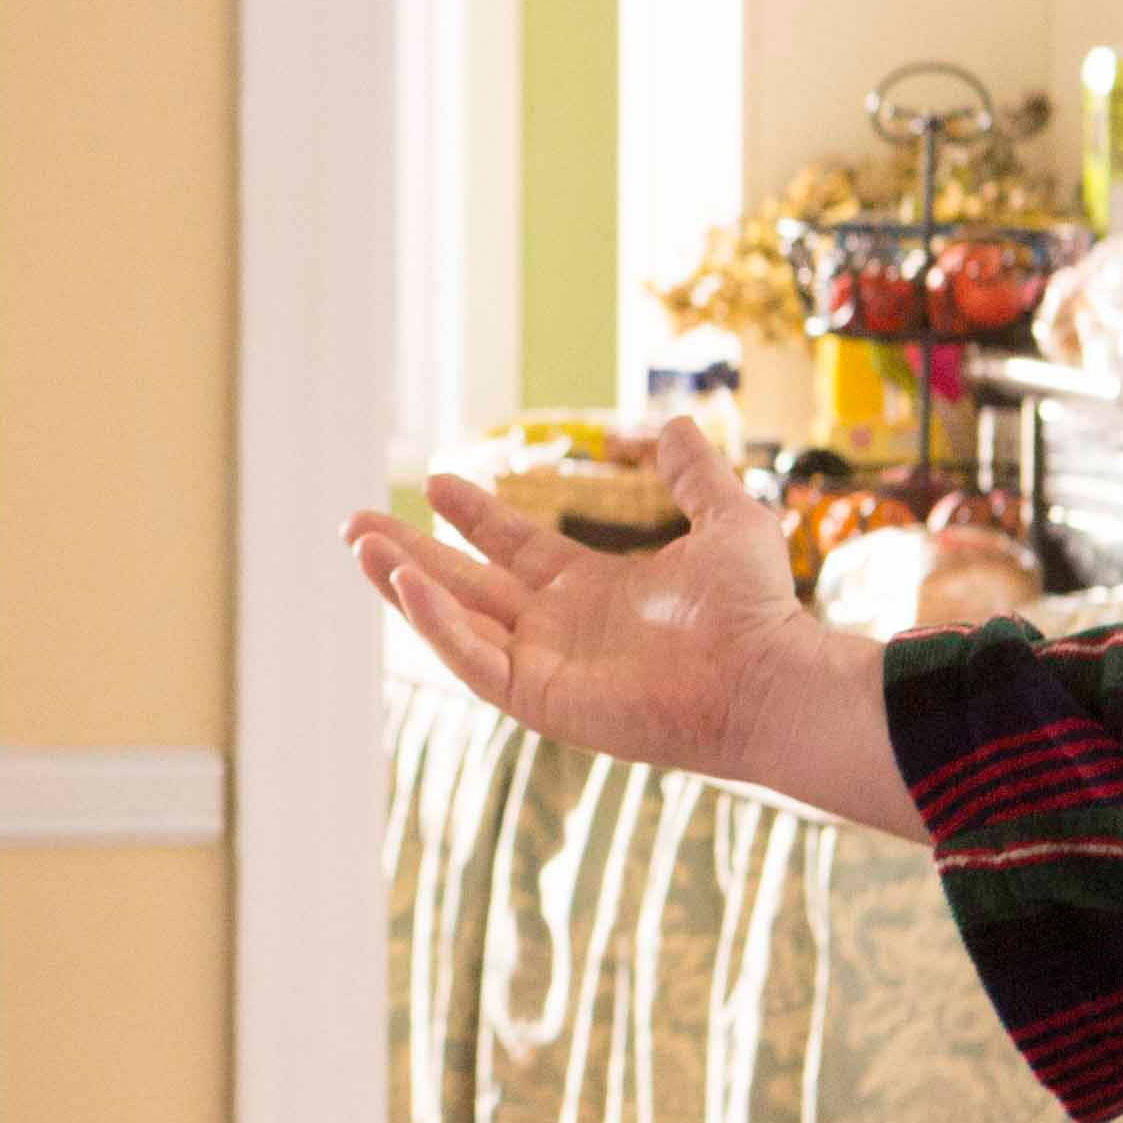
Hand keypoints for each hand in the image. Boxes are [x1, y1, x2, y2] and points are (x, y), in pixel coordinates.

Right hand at [339, 419, 913, 833]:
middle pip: (463, 585)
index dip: (473, 515)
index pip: (512, 549)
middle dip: (408, 553)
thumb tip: (677, 425)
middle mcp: (558, 628)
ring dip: (402, 584)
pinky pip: (473, 657)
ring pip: (453, 621)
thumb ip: (695, 475)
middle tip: (355, 523)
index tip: (434, 480)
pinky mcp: (539, 697)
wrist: (768, 674)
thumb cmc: (756, 611)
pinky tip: (408, 581)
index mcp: (591, 591)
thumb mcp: (727, 519)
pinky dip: (436, 623)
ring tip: (359, 546)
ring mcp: (544, 665)